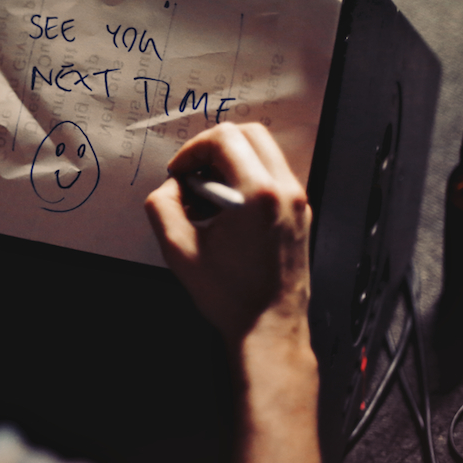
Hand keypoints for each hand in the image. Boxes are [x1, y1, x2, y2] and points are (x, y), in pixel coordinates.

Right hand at [144, 123, 311, 349]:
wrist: (271, 328)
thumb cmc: (229, 296)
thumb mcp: (178, 250)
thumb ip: (162, 206)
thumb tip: (171, 186)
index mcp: (257, 195)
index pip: (224, 139)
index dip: (192, 150)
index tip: (179, 174)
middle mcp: (284, 190)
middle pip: (249, 134)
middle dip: (213, 148)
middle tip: (192, 176)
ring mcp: (297, 200)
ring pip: (263, 152)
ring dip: (230, 163)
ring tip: (207, 199)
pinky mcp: (300, 212)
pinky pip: (272, 175)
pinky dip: (246, 178)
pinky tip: (226, 212)